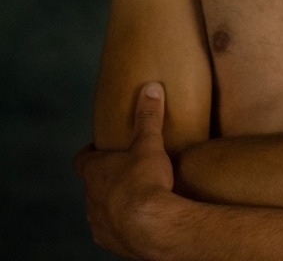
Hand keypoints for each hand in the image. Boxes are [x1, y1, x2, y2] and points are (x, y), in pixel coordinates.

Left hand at [74, 83, 175, 258]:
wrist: (153, 228)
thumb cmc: (145, 182)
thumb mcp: (149, 143)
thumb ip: (148, 116)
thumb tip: (151, 88)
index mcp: (94, 173)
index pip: (81, 160)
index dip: (90, 153)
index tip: (100, 148)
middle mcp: (90, 199)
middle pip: (91, 185)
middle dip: (105, 178)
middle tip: (125, 170)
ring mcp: (99, 223)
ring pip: (100, 210)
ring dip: (112, 203)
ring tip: (134, 198)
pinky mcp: (112, 243)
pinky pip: (112, 231)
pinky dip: (122, 225)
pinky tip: (139, 221)